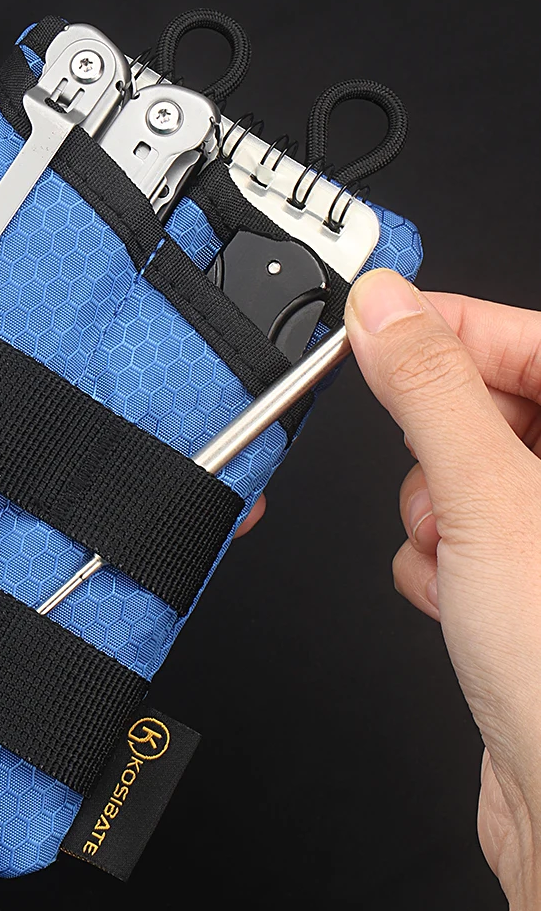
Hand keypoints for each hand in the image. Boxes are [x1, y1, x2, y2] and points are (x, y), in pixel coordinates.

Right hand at [345, 269, 540, 910]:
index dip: (459, 326)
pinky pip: (468, 540)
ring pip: (474, 478)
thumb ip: (430, 390)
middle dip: (444, 444)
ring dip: (438, 512)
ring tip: (449, 555)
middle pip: (504, 409)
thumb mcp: (486, 498)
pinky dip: (443, 562)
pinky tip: (452, 600)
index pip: (540, 342)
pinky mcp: (532, 594)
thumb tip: (387, 310)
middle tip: (429, 470)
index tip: (385, 323)